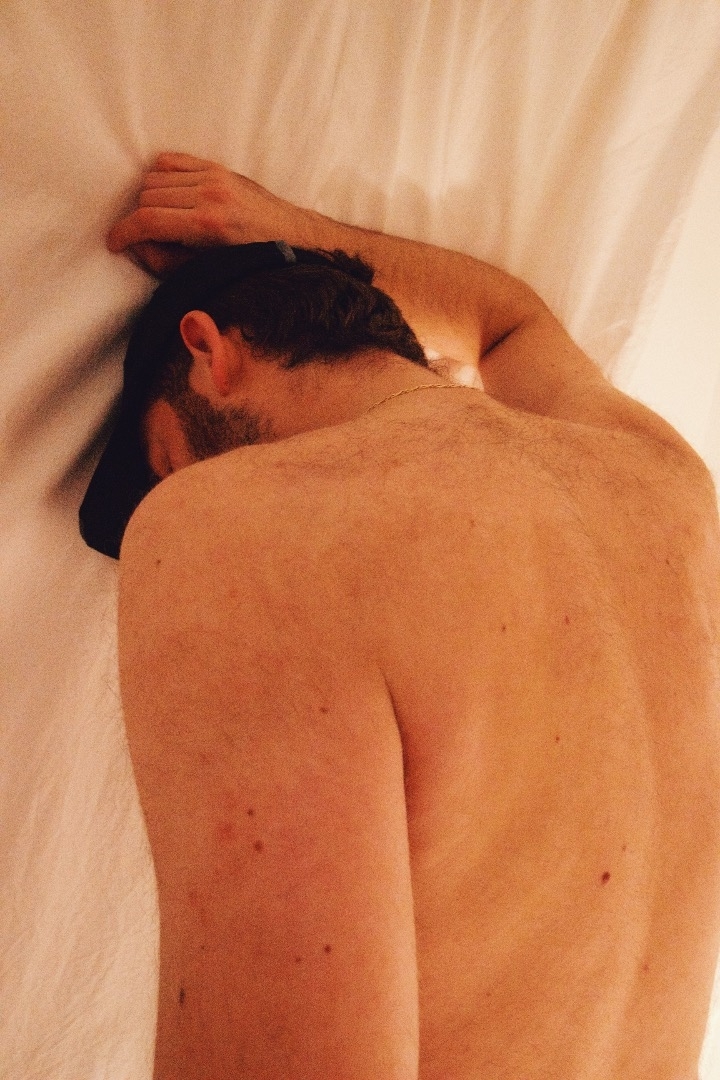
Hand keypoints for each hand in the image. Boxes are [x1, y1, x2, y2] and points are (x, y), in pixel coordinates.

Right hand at [107, 152, 304, 276]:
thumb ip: (167, 261)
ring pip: (154, 177)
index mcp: (208, 225)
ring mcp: (214, 176)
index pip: (148, 220)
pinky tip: (165, 195)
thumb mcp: (207, 272)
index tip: (114, 243)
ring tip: (156, 218)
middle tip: (142, 237)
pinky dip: (160, 177)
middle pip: (147, 196)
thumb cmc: (251, 261)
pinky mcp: (217, 167)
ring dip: (148, 199)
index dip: (123, 233)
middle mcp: (209, 195)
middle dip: (137, 219)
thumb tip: (136, 248)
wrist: (290, 236)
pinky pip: (171, 161)